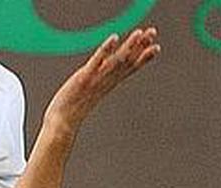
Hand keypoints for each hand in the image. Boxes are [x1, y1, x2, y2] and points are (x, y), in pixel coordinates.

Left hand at [44, 27, 160, 134]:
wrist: (63, 122)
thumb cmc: (72, 109)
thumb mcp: (89, 94)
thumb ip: (97, 85)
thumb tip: (99, 81)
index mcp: (108, 84)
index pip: (130, 68)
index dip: (143, 58)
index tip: (157, 47)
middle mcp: (105, 81)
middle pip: (127, 61)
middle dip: (140, 46)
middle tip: (153, 32)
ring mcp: (96, 79)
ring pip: (116, 60)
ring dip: (129, 45)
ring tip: (140, 33)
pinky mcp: (84, 77)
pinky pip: (97, 61)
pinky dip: (106, 49)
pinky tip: (114, 38)